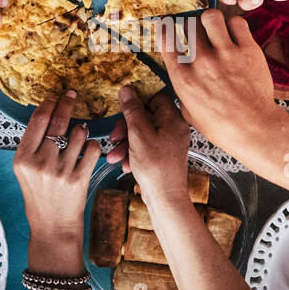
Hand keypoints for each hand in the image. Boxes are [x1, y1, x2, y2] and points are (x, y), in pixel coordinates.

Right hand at [15, 91, 101, 272]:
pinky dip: (93, 146)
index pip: (37, 120)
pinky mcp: (79, 179)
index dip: (49, 104)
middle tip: (72, 95)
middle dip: (67, 103)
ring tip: (79, 138)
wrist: (52, 227)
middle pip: (58, 122)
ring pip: (79, 134)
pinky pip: (93, 149)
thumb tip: (47, 113)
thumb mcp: (25, 171)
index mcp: (23, 159)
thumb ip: (33, 145)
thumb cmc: (39, 197)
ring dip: (82, 130)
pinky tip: (89, 150)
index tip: (55, 97)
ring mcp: (60, 172)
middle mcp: (40, 163)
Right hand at [106, 88, 190, 204]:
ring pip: (142, 133)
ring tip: (114, 155)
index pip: (155, 97)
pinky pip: (145, 146)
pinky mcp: (163, 154)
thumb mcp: (138, 135)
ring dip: (125, 143)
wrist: (165, 198)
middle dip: (126, 127)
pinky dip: (132, 153)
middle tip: (115, 136)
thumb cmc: (157, 169)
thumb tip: (127, 91)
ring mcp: (169, 142)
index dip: (137, 100)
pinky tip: (124, 164)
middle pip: (146, 116)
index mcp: (173, 119)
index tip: (122, 106)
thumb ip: (132, 111)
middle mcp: (174, 128)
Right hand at [163, 9, 283, 151]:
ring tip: (215, 28)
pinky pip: (237, 22)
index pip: (166, 39)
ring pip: (211, 16)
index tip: (166, 23)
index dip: (164, 27)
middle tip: (198, 31)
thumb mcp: (189, 112)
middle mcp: (202, 62)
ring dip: (211, 20)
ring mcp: (225, 54)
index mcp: (183, 78)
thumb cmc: (222, 125)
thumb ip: (182, 91)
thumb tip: (180, 77)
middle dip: (191, 25)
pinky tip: (234, 35)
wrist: (254, 128)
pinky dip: (234, 25)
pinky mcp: (248, 51)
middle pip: (189, 24)